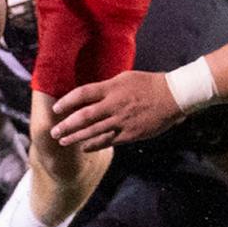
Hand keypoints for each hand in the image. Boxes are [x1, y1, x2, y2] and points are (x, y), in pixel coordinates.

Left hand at [50, 71, 183, 150]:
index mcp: (112, 88)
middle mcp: (114, 105)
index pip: (83, 94)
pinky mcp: (131, 133)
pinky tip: (85, 148)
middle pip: (84, 116)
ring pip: (94, 131)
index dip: (67, 101)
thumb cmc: (149, 84)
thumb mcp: (125, 78)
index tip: (56, 109)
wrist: (173, 96)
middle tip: (54, 132)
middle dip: (67, 125)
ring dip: (77, 137)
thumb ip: (106, 88)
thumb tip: (89, 95)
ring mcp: (122, 121)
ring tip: (64, 142)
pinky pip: (109, 141)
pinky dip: (95, 145)